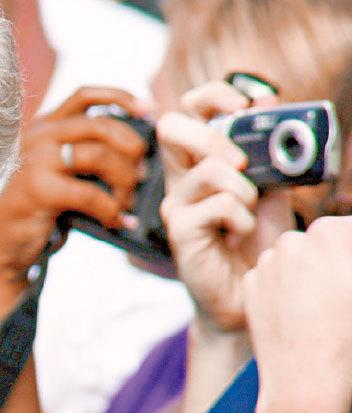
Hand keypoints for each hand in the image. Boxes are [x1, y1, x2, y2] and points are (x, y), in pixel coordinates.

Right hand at [0, 87, 149, 274]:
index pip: (85, 95)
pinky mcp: (39, 189)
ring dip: (125, 182)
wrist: (4, 244)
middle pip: (101, 125)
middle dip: (132, 148)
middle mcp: (38, 137)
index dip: (121, 98)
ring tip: (127, 203)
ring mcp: (36, 161)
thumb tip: (141, 150)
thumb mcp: (62, 172)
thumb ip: (88, 152)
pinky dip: (111, 210)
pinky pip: (91, 194)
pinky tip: (117, 222)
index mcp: (44, 127)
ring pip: (101, 156)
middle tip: (142, 174)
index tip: (149, 112)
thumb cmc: (41, 210)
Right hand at [157, 81, 290, 332]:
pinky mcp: (179, 230)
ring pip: (208, 169)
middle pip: (172, 127)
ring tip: (250, 209)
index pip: (189, 110)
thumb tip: (267, 101)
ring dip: (245, 188)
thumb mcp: (269, 184)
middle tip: (242, 160)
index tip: (243, 105)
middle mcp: (179, 177)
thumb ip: (266, 148)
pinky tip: (240, 233)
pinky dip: (242, 217)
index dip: (213, 96)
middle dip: (214, 135)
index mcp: (197, 159)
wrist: (248, 288)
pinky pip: (219, 205)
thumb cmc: (256, 239)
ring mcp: (175, 203)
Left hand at [245, 217, 351, 412]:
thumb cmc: (348, 338)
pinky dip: (283, 289)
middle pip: (322, 240)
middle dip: (333, 258)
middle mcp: (293, 241)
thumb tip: (342, 261)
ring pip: (294, 257)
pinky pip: (271, 277)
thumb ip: (348, 257)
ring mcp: (266, 264)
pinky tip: (296, 315)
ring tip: (320, 308)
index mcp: (331, 234)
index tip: (347, 284)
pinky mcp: (250, 286)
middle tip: (339, 295)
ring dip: (307, 271)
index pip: (348, 232)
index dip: (350, 258)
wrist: (308, 382)